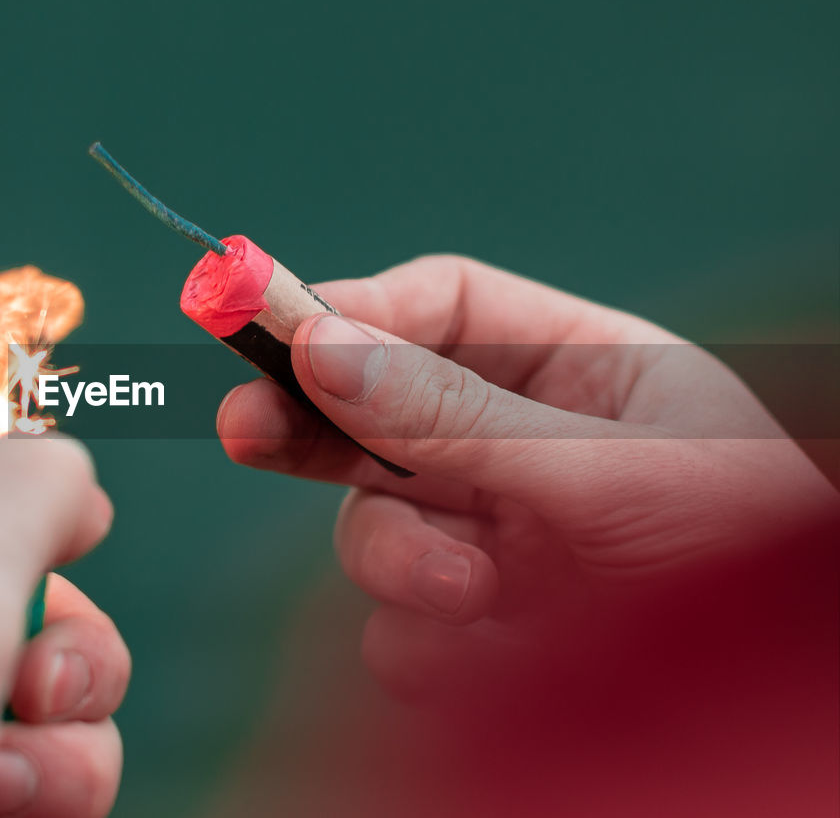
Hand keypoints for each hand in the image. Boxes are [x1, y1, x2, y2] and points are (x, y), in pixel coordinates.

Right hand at [217, 254, 837, 698]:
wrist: (782, 712)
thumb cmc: (745, 549)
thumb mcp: (604, 469)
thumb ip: (457, 418)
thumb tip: (323, 350)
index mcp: (571, 370)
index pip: (439, 311)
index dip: (353, 310)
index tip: (277, 328)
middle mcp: (516, 445)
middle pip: (373, 410)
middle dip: (310, 426)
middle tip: (241, 430)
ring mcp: (490, 537)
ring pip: (372, 524)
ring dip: (398, 561)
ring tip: (472, 597)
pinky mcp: (475, 627)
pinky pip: (395, 624)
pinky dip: (421, 642)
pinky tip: (488, 652)